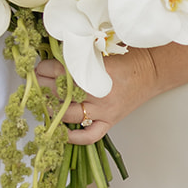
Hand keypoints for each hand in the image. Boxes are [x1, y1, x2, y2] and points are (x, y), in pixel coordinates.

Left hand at [34, 47, 162, 143]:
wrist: (151, 71)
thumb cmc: (128, 59)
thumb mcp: (102, 50)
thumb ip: (80, 55)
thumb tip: (53, 55)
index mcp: (97, 71)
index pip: (62, 71)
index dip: (46, 69)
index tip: (39, 67)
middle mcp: (99, 93)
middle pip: (61, 92)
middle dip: (43, 86)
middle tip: (36, 81)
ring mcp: (104, 110)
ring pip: (69, 114)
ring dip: (52, 108)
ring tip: (43, 101)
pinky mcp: (109, 122)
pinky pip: (90, 136)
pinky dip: (74, 137)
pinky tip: (62, 133)